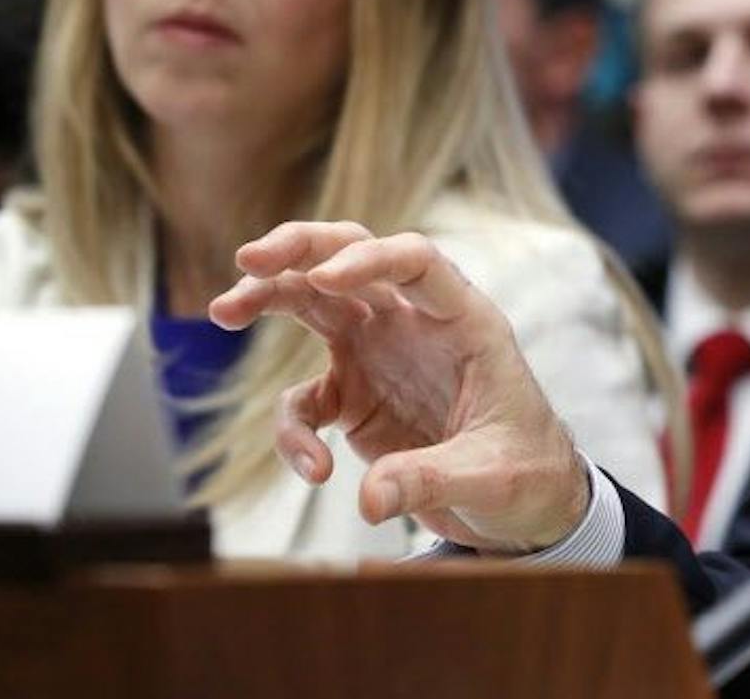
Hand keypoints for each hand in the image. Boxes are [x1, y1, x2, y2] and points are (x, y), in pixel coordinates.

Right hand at [208, 221, 589, 552]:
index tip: (323, 277)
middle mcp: (417, 324)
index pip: (417, 262)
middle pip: (353, 257)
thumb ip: (431, 481)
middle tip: (248, 258)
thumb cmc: (526, 470)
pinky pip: (306, 398)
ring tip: (222, 311)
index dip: (370, 259)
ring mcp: (382, 352)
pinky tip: (314, 468)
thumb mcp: (493, 477)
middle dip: (301, 249)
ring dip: (268, 297)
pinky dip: (294, 429)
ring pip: (315, 302)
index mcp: (465, 321)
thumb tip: (368, 500)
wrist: (528, 499)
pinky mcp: (356, 394)